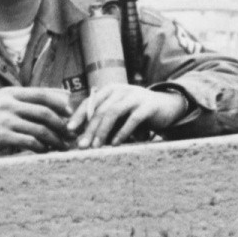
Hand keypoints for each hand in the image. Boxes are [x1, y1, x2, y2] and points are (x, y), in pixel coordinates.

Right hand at [0, 86, 73, 157]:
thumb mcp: (3, 102)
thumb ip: (25, 102)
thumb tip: (58, 102)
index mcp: (11, 92)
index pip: (42, 94)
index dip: (61, 103)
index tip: (72, 114)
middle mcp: (8, 103)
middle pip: (45, 112)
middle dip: (62, 125)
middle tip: (71, 135)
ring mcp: (4, 119)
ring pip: (39, 129)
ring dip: (55, 139)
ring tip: (62, 146)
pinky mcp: (0, 136)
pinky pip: (29, 141)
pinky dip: (41, 147)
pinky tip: (45, 151)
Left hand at [70, 83, 188, 148]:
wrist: (168, 106)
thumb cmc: (138, 112)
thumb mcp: (120, 112)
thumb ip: (105, 119)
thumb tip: (82, 137)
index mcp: (111, 89)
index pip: (90, 102)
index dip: (78, 116)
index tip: (69, 130)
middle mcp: (122, 90)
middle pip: (100, 109)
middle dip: (89, 129)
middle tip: (82, 145)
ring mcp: (136, 96)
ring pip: (113, 112)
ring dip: (102, 131)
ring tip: (96, 146)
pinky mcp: (148, 106)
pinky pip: (132, 119)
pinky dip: (122, 132)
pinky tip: (115, 143)